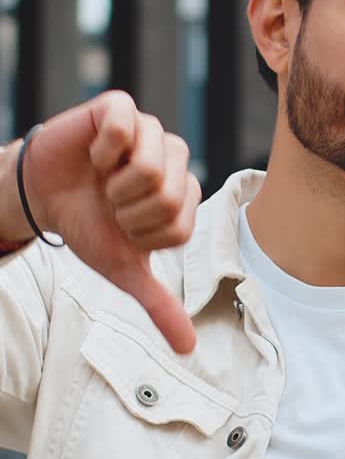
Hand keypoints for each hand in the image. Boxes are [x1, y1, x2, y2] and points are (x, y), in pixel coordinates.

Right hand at [20, 91, 200, 352]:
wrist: (42, 196)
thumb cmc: (89, 227)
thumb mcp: (124, 269)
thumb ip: (159, 304)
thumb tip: (188, 349)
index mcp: (183, 195)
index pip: (179, 225)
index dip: (143, 234)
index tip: (124, 227)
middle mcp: (172, 160)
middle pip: (170, 195)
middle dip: (129, 211)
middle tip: (111, 204)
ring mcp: (148, 131)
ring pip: (152, 164)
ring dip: (117, 184)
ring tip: (104, 181)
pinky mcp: (119, 108)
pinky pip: (125, 127)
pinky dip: (103, 150)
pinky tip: (95, 156)